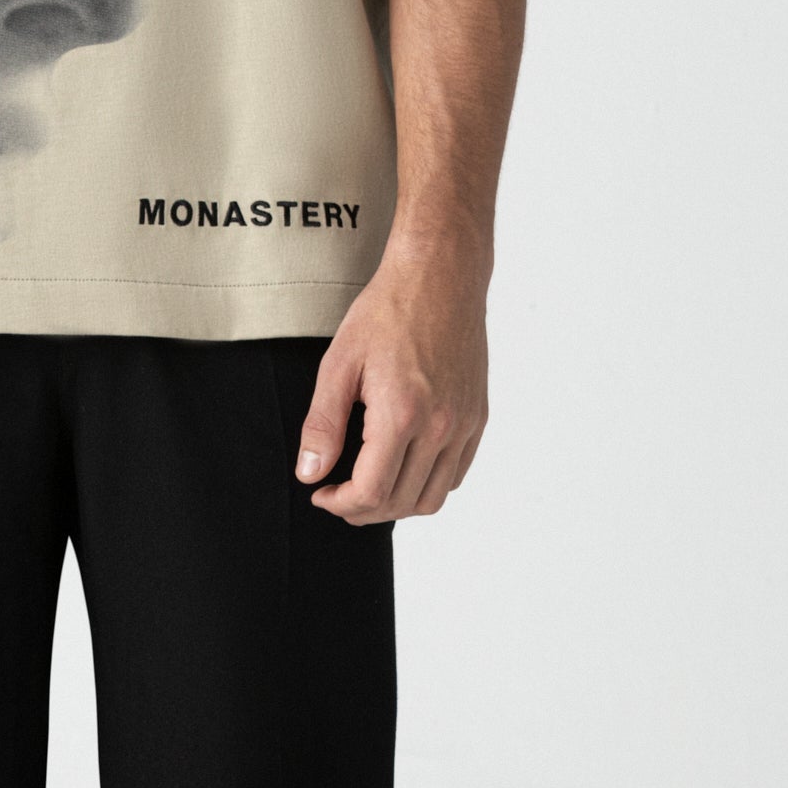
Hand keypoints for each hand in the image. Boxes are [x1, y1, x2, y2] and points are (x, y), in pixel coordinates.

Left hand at [296, 243, 489, 524]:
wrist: (440, 277)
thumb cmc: (387, 312)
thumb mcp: (339, 364)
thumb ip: (323, 424)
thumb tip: (309, 472)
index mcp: (402, 414)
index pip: (372, 492)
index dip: (340, 504)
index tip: (321, 493)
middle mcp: (440, 426)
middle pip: (401, 502)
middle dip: (363, 510)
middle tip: (338, 494)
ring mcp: (464, 424)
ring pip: (432, 497)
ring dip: (396, 504)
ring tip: (368, 486)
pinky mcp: (477, 417)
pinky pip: (455, 473)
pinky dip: (427, 484)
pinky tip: (401, 466)